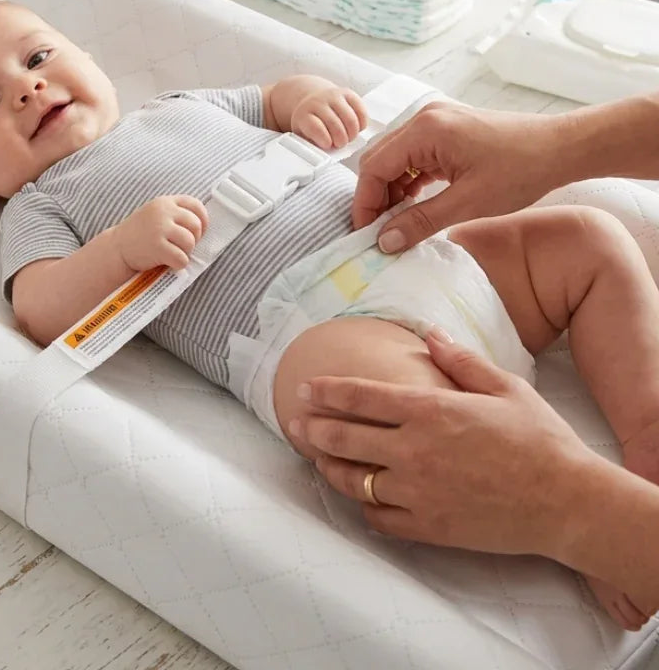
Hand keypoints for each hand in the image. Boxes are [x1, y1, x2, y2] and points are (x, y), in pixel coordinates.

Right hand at [114, 195, 207, 272]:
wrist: (116, 248)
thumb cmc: (140, 234)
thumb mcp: (155, 214)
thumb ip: (175, 214)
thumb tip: (203, 225)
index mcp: (165, 202)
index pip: (195, 205)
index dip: (203, 220)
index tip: (200, 231)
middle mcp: (163, 212)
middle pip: (195, 225)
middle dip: (194, 239)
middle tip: (183, 246)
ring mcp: (160, 229)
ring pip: (190, 242)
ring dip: (186, 252)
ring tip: (175, 254)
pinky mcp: (157, 247)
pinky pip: (182, 258)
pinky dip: (179, 264)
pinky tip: (170, 263)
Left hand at [290, 82, 366, 149]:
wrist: (312, 101)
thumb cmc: (310, 124)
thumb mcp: (304, 135)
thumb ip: (311, 145)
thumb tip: (322, 157)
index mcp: (303, 115)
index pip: (315, 128)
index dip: (324, 140)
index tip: (328, 145)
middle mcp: (318, 102)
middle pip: (335, 125)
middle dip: (341, 140)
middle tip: (339, 144)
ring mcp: (333, 95)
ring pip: (350, 119)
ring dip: (352, 134)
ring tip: (348, 138)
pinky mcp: (347, 93)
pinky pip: (361, 111)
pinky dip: (361, 124)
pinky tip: (356, 128)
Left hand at [294, 332, 597, 557]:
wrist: (568, 502)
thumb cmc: (540, 439)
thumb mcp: (503, 386)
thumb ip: (460, 359)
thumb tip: (429, 333)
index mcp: (429, 410)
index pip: (360, 396)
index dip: (326, 391)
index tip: (304, 388)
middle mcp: (414, 450)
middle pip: (343, 438)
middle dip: (311, 428)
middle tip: (294, 422)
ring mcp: (417, 492)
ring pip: (351, 480)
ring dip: (327, 466)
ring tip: (315, 457)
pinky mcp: (427, 527)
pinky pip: (377, 517)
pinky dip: (362, 506)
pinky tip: (359, 496)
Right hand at [351, 102, 564, 250]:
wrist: (562, 148)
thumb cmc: (522, 170)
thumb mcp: (468, 203)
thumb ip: (421, 221)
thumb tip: (384, 241)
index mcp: (425, 130)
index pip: (374, 167)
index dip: (365, 202)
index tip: (365, 233)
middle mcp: (423, 118)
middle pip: (379, 160)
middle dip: (375, 197)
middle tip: (380, 231)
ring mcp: (434, 122)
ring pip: (394, 159)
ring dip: (391, 190)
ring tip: (399, 222)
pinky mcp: (445, 131)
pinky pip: (413, 156)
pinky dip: (408, 180)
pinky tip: (415, 203)